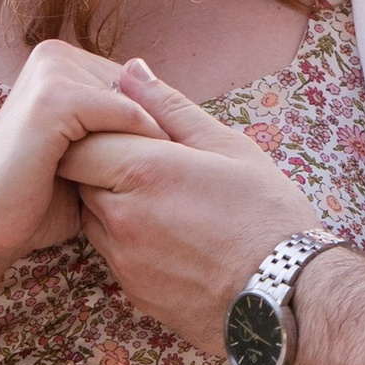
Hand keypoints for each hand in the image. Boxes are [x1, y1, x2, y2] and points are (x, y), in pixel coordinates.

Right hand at [0, 39, 164, 272]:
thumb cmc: (33, 200)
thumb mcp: (85, 155)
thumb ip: (114, 129)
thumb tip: (166, 112)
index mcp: (58, 61)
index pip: (130, 82)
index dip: (153, 120)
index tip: (176, 156)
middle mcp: (53, 54)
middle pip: (135, 86)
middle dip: (154, 127)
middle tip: (173, 167)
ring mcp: (51, 70)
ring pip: (133, 99)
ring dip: (151, 138)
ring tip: (164, 175)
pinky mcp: (54, 97)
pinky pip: (123, 113)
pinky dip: (139, 142)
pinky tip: (144, 174)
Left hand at [60, 57, 318, 351]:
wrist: (284, 294)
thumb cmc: (264, 211)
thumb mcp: (226, 146)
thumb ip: (170, 107)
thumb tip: (131, 70)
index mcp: (143, 172)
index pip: (80, 143)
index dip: (95, 132)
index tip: (124, 129)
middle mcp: (121, 218)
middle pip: (80, 181)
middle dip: (101, 165)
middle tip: (148, 160)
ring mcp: (123, 260)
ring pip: (93, 218)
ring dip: (112, 201)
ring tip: (163, 197)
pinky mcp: (133, 293)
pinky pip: (112, 253)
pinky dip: (128, 237)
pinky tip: (171, 233)